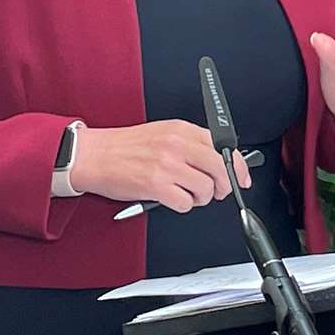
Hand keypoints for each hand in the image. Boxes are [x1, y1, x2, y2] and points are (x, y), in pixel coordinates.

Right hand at [70, 120, 251, 213]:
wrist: (93, 155)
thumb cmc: (125, 147)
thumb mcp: (163, 133)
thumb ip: (191, 144)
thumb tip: (220, 160)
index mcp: (181, 129)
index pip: (223, 145)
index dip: (237, 165)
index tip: (241, 177)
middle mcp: (176, 145)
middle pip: (220, 169)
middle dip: (223, 186)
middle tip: (215, 191)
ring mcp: (167, 165)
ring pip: (206, 189)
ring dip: (200, 198)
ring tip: (186, 194)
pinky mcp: (156, 185)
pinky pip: (185, 203)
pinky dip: (182, 205)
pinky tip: (171, 199)